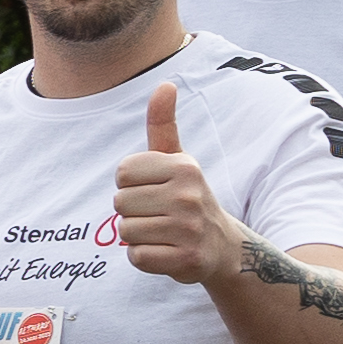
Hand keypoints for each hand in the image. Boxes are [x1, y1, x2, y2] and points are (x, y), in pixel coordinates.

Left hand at [111, 83, 240, 286]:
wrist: (222, 247)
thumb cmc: (187, 197)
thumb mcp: (177, 159)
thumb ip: (162, 123)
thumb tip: (165, 84)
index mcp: (184, 166)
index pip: (122, 173)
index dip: (131, 184)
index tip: (155, 189)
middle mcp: (188, 195)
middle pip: (119, 203)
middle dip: (133, 212)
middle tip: (160, 215)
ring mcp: (189, 228)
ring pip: (125, 231)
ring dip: (138, 236)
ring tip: (164, 232)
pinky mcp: (186, 259)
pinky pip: (136, 257)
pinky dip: (145, 257)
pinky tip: (166, 251)